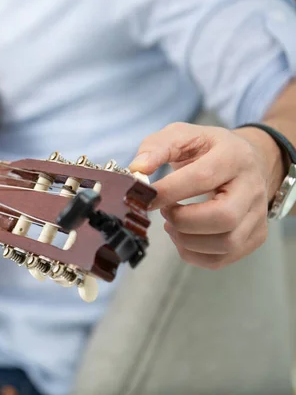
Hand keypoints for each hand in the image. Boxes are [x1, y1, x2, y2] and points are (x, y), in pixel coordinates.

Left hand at [129, 122, 282, 269]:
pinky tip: (182, 237)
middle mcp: (252, 187)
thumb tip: (137, 169)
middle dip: (182, 220)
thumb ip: (156, 148)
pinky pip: (221, 259)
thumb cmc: (207, 150)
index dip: (168, 192)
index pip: (203, 178)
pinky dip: (193, 254)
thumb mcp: (181, 136)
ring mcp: (257, 215)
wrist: (244, 161)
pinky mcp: (254, 236)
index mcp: (234, 157)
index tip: (144, 197)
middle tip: (164, 211)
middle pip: (223, 217)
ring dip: (186, 240)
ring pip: (225, 243)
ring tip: (171, 224)